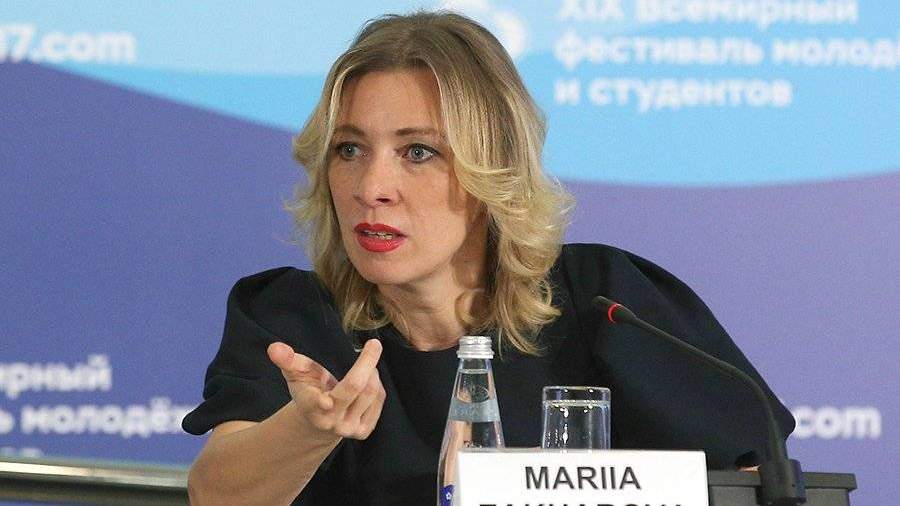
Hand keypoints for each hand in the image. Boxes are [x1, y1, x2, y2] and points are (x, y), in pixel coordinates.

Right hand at [267, 339, 384, 440]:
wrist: (318, 423)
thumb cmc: (307, 391)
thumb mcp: (296, 374)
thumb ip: (287, 360)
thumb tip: (274, 347)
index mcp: (311, 407)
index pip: (317, 404)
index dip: (320, 403)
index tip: (325, 401)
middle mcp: (331, 421)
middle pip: (355, 388)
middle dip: (367, 363)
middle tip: (374, 344)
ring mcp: (349, 429)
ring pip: (371, 392)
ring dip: (372, 372)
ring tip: (366, 365)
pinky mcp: (364, 431)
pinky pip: (379, 400)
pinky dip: (377, 384)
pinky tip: (368, 380)